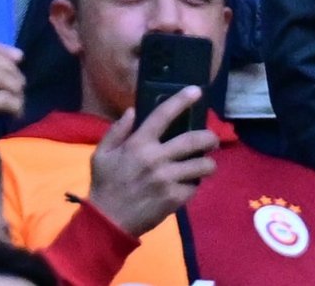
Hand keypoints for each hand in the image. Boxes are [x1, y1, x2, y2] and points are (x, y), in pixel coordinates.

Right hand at [87, 86, 217, 237]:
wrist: (107, 223)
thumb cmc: (104, 186)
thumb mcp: (101, 155)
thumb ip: (117, 131)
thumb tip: (132, 111)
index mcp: (138, 144)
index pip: (163, 115)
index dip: (181, 100)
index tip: (196, 91)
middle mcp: (156, 159)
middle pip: (194, 140)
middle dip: (210, 138)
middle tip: (212, 140)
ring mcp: (167, 179)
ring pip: (202, 165)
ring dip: (208, 164)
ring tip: (206, 165)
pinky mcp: (174, 198)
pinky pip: (194, 187)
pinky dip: (194, 185)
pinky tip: (188, 185)